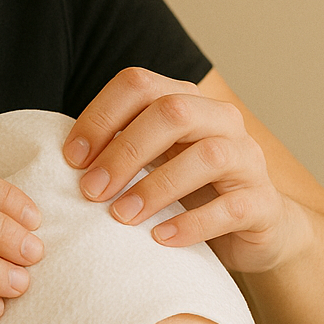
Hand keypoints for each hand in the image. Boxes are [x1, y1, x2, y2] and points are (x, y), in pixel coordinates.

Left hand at [62, 68, 309, 274]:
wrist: (254, 228)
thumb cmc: (189, 192)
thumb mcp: (151, 162)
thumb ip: (117, 150)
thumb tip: (61, 159)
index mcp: (186, 101)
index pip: (139, 84)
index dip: (100, 116)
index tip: (71, 159)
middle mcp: (220, 120)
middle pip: (172, 112)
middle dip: (124, 151)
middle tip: (91, 190)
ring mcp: (247, 159)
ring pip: (206, 156)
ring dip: (155, 187)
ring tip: (120, 216)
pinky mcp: (262, 202)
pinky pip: (231, 207)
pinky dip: (192, 224)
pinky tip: (159, 238)